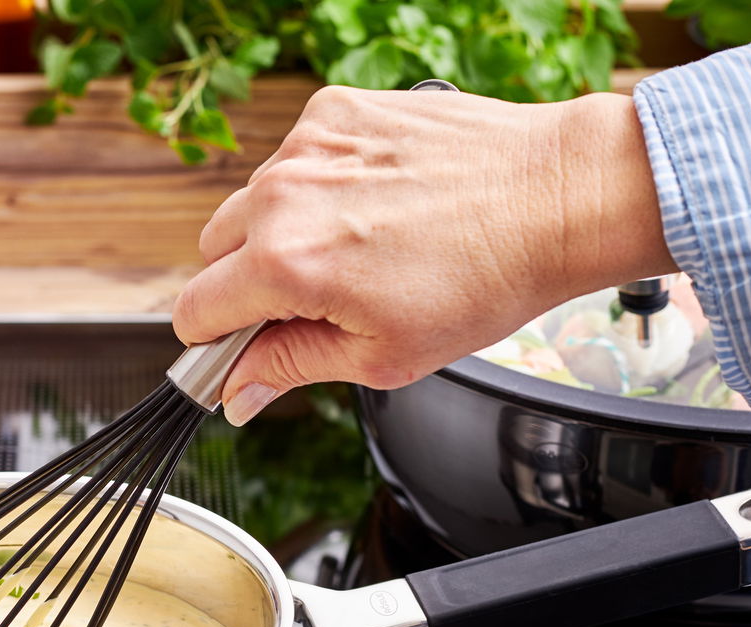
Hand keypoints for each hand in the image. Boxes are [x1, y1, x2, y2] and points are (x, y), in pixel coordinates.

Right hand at [172, 86, 676, 424]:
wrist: (556, 197)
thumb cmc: (485, 278)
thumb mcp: (381, 356)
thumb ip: (290, 367)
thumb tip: (238, 392)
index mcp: (285, 262)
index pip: (194, 311)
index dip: (216, 341)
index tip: (245, 345)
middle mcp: (284, 193)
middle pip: (213, 252)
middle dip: (248, 282)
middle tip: (314, 301)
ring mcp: (309, 143)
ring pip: (253, 203)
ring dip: (282, 231)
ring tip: (358, 247)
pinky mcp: (337, 109)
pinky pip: (295, 158)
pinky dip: (319, 184)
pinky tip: (375, 203)